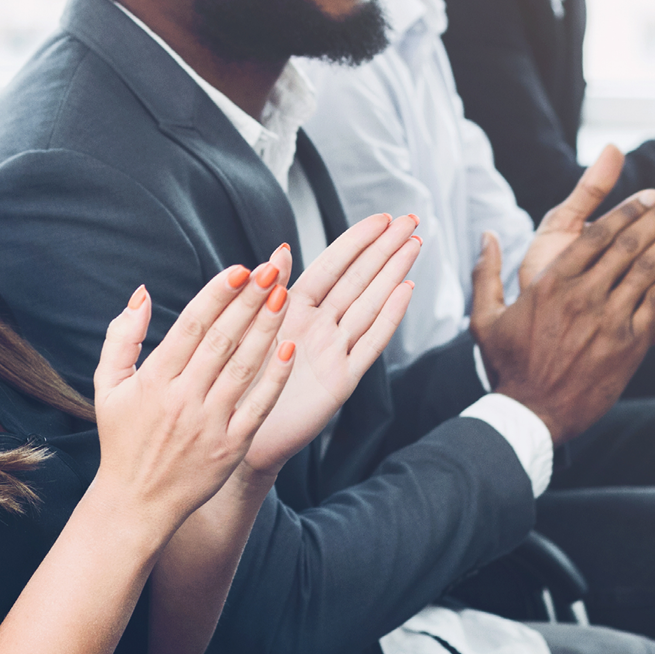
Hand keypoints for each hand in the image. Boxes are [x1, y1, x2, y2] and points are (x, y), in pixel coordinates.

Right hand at [87, 259, 295, 541]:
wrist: (137, 502)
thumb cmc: (122, 440)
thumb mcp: (108, 386)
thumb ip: (122, 337)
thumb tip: (142, 293)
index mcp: (154, 380)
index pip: (190, 327)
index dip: (217, 295)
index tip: (239, 269)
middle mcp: (183, 399)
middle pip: (222, 340)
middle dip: (249, 301)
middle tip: (271, 270)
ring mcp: (209, 424)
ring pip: (244, 367)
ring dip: (266, 329)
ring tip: (284, 296)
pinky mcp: (231, 446)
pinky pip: (259, 406)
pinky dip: (275, 377)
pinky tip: (289, 349)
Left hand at [242, 213, 420, 473]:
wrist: (242, 436)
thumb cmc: (239, 382)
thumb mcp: (249, 329)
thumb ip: (270, 289)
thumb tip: (281, 248)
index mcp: (293, 309)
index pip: (332, 266)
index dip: (356, 241)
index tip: (382, 217)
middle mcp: (319, 326)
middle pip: (359, 279)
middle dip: (385, 249)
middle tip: (412, 220)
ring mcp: (335, 351)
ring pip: (370, 304)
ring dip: (393, 274)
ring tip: (415, 245)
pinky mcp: (343, 379)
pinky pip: (370, 343)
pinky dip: (389, 318)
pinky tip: (406, 291)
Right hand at [473, 158, 654, 441]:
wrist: (531, 415)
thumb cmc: (507, 366)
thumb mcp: (485, 318)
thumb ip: (486, 273)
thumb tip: (485, 235)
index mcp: (550, 284)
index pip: (596, 236)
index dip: (628, 211)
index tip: (650, 193)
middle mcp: (582, 297)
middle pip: (631, 245)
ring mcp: (609, 321)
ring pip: (651, 269)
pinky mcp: (630, 345)